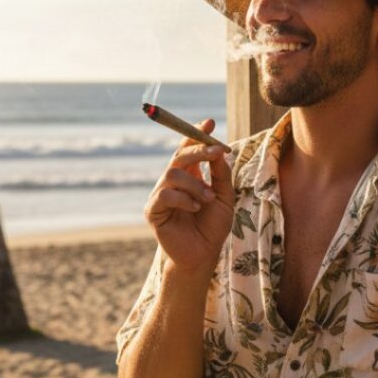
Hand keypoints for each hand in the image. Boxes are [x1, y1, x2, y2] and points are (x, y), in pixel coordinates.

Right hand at [144, 119, 234, 270]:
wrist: (202, 255)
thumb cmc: (212, 228)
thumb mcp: (224, 198)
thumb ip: (221, 175)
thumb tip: (219, 152)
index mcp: (188, 176)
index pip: (188, 149)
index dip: (195, 134)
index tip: (209, 122)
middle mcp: (172, 182)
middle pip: (179, 155)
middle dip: (198, 150)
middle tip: (217, 151)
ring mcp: (160, 195)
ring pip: (173, 173)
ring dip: (195, 184)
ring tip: (207, 200)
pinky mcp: (153, 210)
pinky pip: (165, 195)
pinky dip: (183, 199)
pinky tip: (194, 209)